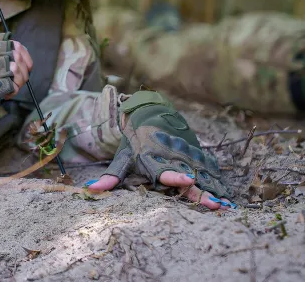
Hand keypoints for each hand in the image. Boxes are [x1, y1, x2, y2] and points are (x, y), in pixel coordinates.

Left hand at [84, 91, 234, 210]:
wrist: (151, 112)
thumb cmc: (134, 140)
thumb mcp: (122, 156)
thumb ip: (111, 176)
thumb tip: (88, 190)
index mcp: (150, 157)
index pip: (162, 169)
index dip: (174, 176)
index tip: (188, 179)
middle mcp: (170, 154)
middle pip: (186, 176)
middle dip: (200, 190)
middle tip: (215, 205)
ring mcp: (185, 152)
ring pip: (201, 172)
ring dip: (214, 187)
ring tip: (226, 204)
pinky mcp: (197, 151)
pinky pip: (209, 167)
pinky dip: (219, 180)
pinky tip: (229, 195)